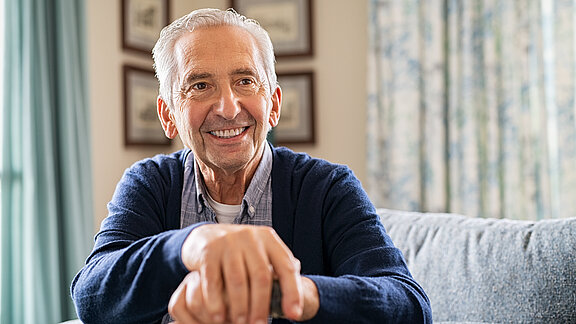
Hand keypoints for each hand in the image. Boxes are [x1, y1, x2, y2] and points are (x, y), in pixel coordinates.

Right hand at [178, 224, 304, 323]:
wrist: (206, 235)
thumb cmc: (239, 250)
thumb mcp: (261, 252)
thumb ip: (278, 268)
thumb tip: (297, 297)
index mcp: (268, 239)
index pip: (286, 267)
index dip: (292, 292)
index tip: (294, 315)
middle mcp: (250, 237)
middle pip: (261, 276)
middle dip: (262, 305)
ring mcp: (228, 242)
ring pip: (238, 280)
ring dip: (240, 307)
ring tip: (240, 323)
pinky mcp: (208, 251)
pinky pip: (213, 281)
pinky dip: (216, 302)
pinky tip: (218, 316)